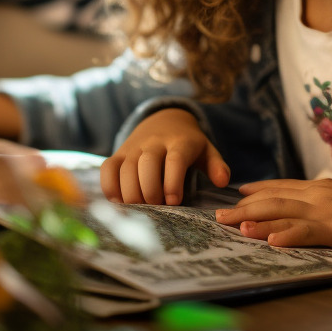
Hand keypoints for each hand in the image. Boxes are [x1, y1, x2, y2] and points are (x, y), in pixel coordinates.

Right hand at [100, 107, 229, 205]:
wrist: (164, 120)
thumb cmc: (188, 143)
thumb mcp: (206, 150)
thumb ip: (216, 165)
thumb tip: (223, 181)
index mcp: (179, 142)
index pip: (174, 160)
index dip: (173, 182)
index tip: (174, 202)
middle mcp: (153, 143)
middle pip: (147, 166)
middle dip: (150, 192)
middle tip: (157, 208)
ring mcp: (133, 147)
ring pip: (126, 170)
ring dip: (131, 194)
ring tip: (141, 210)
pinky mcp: (118, 153)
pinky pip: (108, 169)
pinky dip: (110, 188)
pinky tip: (120, 202)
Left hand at [215, 179, 331, 250]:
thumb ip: (325, 200)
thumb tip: (308, 204)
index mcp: (320, 188)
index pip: (282, 186)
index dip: (258, 189)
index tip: (238, 192)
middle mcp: (317, 195)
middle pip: (273, 199)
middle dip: (245, 208)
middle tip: (220, 216)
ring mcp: (326, 211)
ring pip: (283, 213)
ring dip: (256, 220)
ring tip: (234, 226)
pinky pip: (307, 232)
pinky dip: (287, 236)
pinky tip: (271, 241)